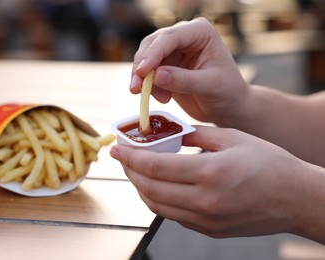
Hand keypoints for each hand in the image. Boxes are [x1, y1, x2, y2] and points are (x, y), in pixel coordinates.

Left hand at [110, 125, 315, 237]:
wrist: (295, 198)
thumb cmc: (269, 164)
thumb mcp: (232, 138)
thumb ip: (195, 135)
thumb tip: (168, 133)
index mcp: (211, 173)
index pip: (155, 167)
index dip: (131, 157)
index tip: (117, 148)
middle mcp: (204, 201)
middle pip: (149, 189)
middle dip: (130, 171)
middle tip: (123, 157)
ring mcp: (205, 220)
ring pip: (157, 206)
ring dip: (141, 187)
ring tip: (137, 170)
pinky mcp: (208, 230)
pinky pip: (172, 215)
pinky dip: (158, 199)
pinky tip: (158, 185)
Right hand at [130, 17, 248, 123]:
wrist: (227, 107)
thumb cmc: (227, 92)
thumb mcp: (209, 86)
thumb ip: (183, 80)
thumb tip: (156, 75)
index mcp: (199, 32)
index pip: (170, 37)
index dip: (152, 54)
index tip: (142, 72)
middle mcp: (183, 37)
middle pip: (152, 45)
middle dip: (141, 66)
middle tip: (136, 88)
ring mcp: (172, 51)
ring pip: (145, 58)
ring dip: (142, 78)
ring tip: (151, 96)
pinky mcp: (165, 67)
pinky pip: (147, 73)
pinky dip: (148, 86)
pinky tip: (162, 98)